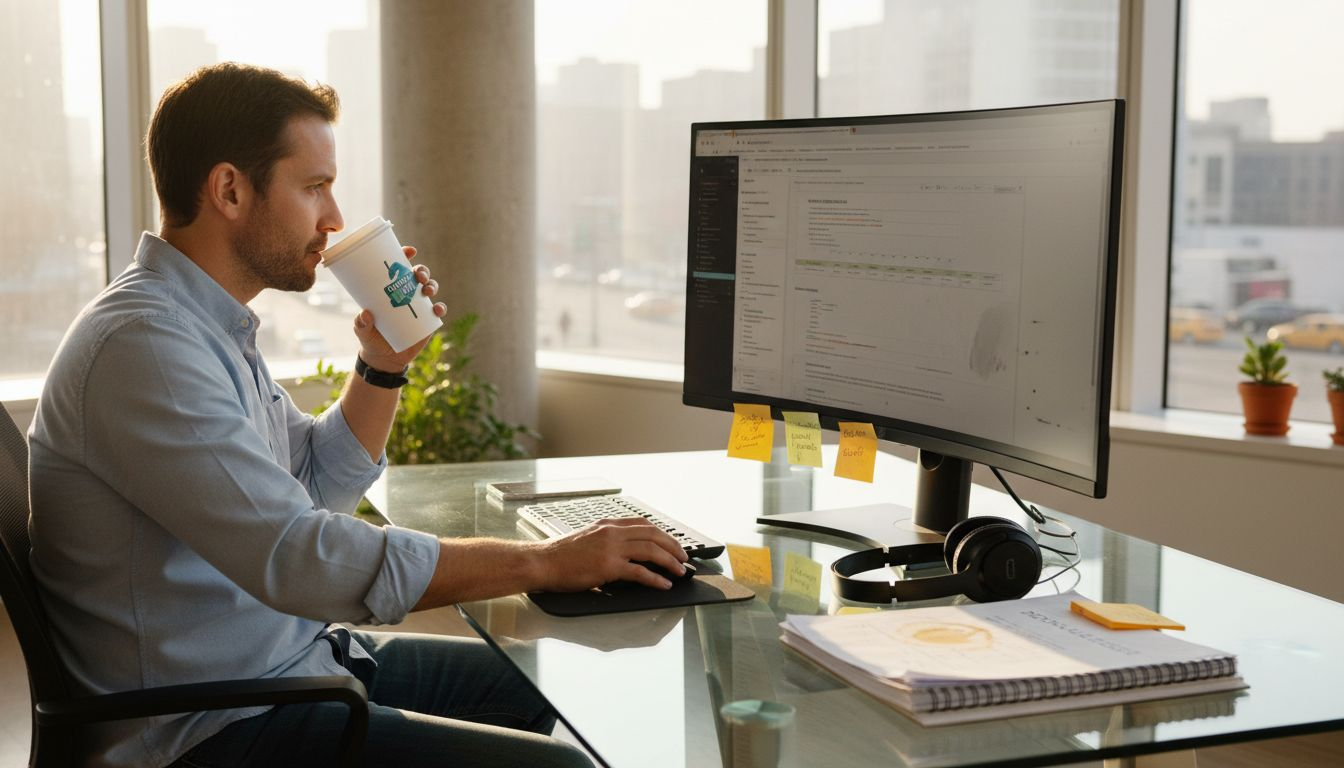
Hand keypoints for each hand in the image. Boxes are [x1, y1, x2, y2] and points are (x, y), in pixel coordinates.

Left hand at [352, 245, 447, 371]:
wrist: (384, 358)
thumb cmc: (371, 338)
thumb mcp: (362, 330)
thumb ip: (361, 323)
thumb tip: (366, 313)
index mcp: (390, 289)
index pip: (399, 268)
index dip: (405, 256)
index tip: (410, 251)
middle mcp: (407, 294)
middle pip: (418, 275)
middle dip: (422, 270)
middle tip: (418, 276)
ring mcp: (418, 306)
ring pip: (430, 288)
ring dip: (432, 285)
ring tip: (427, 290)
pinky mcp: (427, 320)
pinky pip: (437, 310)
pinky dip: (440, 308)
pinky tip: (436, 309)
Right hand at [536, 518, 688, 591]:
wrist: (541, 562)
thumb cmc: (559, 555)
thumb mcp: (586, 539)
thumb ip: (606, 541)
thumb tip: (625, 553)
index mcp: (607, 525)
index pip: (642, 524)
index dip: (661, 533)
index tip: (671, 543)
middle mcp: (611, 533)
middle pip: (652, 534)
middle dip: (672, 546)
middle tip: (683, 557)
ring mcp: (610, 548)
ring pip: (650, 550)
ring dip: (669, 561)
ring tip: (679, 570)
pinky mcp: (607, 566)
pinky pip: (639, 571)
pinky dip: (655, 578)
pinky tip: (664, 584)